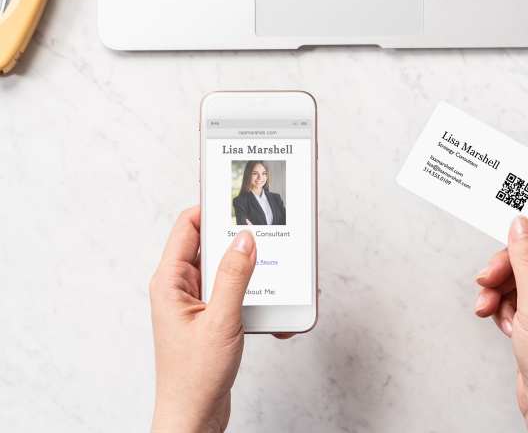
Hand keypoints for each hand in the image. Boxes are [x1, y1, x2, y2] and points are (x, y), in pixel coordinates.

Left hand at [150, 206, 255, 432]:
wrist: (194, 419)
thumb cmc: (195, 378)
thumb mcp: (220, 321)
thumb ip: (233, 276)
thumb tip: (245, 238)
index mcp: (170, 281)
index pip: (187, 226)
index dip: (209, 207)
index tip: (235, 197)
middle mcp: (181, 286)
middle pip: (211, 244)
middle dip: (239, 238)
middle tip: (266, 230)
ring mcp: (197, 301)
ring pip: (226, 267)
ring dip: (251, 268)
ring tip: (276, 268)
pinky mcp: (212, 314)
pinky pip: (233, 289)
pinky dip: (253, 291)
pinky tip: (272, 304)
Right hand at [474, 215, 527, 432]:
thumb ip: (526, 260)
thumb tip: (519, 225)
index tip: (510, 231)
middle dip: (508, 266)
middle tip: (487, 277)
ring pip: (522, 271)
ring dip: (500, 287)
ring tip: (488, 304)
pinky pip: (517, 290)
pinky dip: (503, 302)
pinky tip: (501, 321)